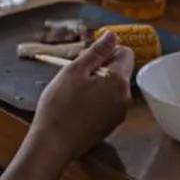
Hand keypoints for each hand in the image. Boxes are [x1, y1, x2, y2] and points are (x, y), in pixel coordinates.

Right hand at [29, 33, 134, 163]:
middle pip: (119, 71)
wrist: (53, 144)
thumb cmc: (60, 105)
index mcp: (119, 82)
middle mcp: (126, 98)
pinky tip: (76, 108)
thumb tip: (113, 36)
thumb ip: (97, 51)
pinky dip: (95, 101)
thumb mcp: (75, 71)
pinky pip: (107, 104)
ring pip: (112, 88)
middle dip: (100, 69)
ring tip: (73, 94)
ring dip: (96, 85)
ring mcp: (119, 114)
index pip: (126, 53)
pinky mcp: (110, 126)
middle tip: (75, 78)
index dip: (106, 52)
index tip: (87, 60)